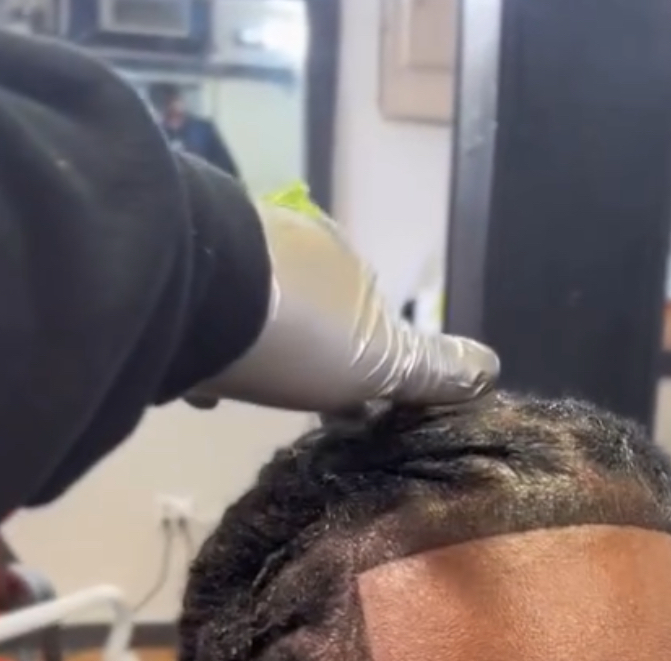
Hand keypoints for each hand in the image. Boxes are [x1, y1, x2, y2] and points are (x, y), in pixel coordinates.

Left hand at [200, 195, 498, 414]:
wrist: (192, 294)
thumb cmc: (301, 332)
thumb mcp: (381, 361)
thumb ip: (432, 369)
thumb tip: (492, 368)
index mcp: (343, 260)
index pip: (365, 312)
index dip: (365, 361)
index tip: (354, 407)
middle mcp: (288, 243)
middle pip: (308, 310)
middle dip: (306, 355)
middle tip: (297, 404)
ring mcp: (228, 252)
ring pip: (253, 310)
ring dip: (254, 349)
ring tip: (245, 394)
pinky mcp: (177, 272)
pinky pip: (201, 317)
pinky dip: (207, 348)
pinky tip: (199, 382)